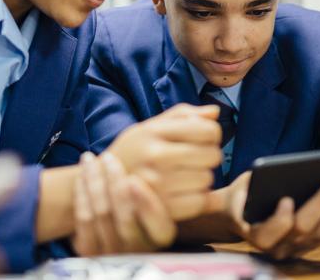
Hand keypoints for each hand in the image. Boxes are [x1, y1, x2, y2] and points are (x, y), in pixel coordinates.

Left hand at [71, 152, 175, 255]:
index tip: (133, 179)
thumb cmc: (142, 201)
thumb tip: (165, 156)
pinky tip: (82, 175)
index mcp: (161, 237)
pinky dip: (81, 194)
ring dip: (94, 182)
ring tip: (89, 158)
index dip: (145, 203)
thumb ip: (160, 183)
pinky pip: (84, 219)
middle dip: (114, 182)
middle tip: (109, 158)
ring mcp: (113, 253)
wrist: (115, 228)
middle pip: (125, 216)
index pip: (157, 223)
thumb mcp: (160, 198)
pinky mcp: (89, 251)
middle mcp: (138, 249)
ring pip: (102, 214)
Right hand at [106, 104, 222, 219]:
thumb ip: (185, 114)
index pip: (208, 130)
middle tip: (196, 159)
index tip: (202, 139)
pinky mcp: (160, 208)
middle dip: (209, 156)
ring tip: (186, 175)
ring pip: (207, 180)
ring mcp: (157, 183)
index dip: (212, 134)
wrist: (103, 183)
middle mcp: (156, 155)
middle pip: (212, 156)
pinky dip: (199, 199)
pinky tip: (185, 192)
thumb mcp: (153, 125)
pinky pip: (199, 202)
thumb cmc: (135, 150)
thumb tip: (215, 112)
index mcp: (155, 131)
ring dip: (203, 178)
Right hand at [223, 172, 319, 259]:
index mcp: (256, 235)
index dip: (279, 219)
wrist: (241, 216)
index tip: (286, 199)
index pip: (269, 232)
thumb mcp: (239, 190)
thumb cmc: (241, 197)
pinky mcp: (311, 245)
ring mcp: (297, 249)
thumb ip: (251, 187)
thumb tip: (275, 175)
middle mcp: (278, 248)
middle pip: (304, 229)